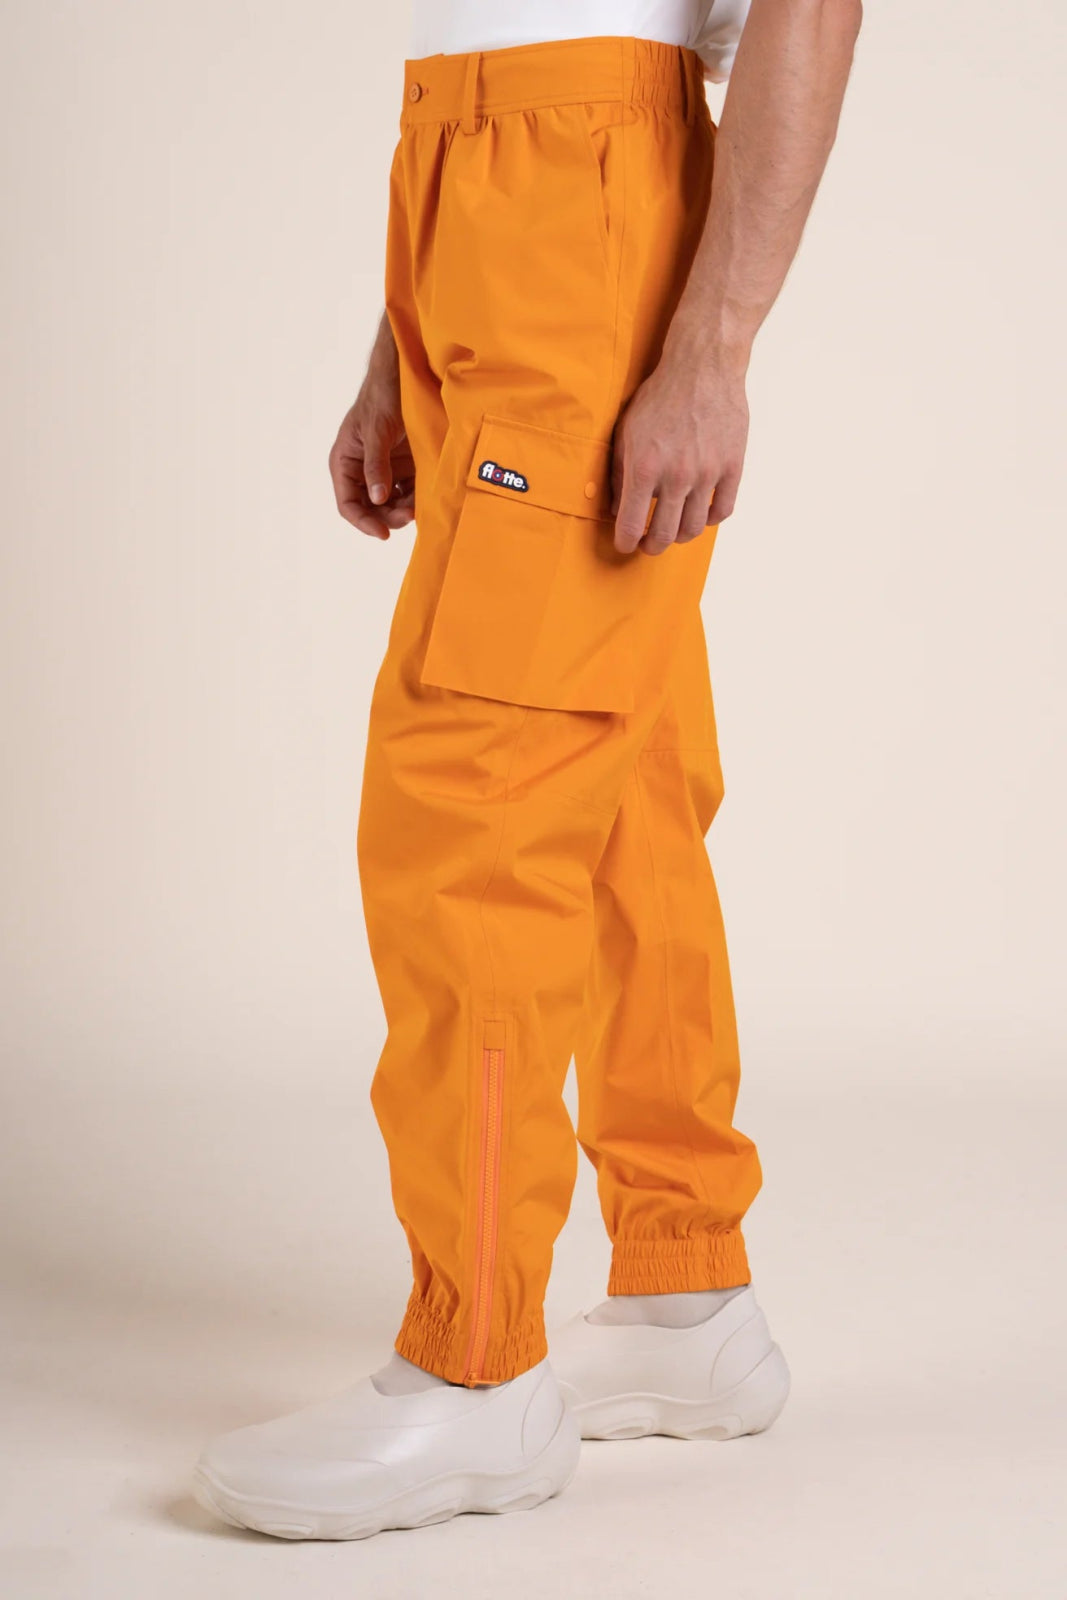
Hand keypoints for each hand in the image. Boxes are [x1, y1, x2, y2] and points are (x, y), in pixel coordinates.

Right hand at [328, 321, 414, 540]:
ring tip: (418, 507)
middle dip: (388, 516)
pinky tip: (425, 498)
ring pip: (390, 504)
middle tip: (409, 516)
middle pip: (371, 508)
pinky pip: (407, 492)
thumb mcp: (376, 431)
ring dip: (404, 510)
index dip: (363, 522)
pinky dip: (415, 498)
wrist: (405, 375)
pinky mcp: (404, 467)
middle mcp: (362, 470)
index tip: (382, 533)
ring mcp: (384, 469)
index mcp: (345, 462)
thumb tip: (376, 500)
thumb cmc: (381, 396)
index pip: (348, 503)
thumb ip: (376, 466)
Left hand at [610, 351, 748, 555]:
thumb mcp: (626, 432)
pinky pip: (722, 511)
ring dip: (679, 535)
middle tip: (647, 543)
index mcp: (644, 469)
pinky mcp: (732, 466)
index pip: (629, 526)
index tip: (625, 544)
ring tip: (672, 528)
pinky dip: (709, 519)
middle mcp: (676, 476)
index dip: (624, 543)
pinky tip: (699, 511)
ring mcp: (707, 473)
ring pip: (693, 529)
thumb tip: (615, 508)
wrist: (701, 367)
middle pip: (663, 536)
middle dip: (651, 546)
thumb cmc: (659, 397)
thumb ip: (618, 473)